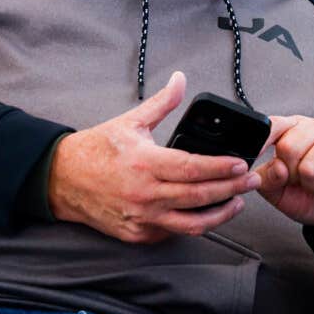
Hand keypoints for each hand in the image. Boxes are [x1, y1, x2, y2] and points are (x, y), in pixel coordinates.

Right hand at [48, 72, 261, 243]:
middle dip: (232, 190)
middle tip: (253, 181)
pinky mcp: (137, 234)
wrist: (60, 180)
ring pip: (191, 223)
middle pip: (199, 196)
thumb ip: (161, 104)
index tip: (242, 164)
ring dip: (220, 214)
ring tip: (237, 202)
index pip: (193, 168)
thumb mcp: (129, 122)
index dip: (221, 168)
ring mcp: (141, 218)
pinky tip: (207, 214)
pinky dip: (193, 224)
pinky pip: (173, 232)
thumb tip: (180, 79)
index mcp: (144, 163)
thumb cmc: (96, 150)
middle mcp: (144, 194)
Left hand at [253, 115, 313, 242]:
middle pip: (290, 148)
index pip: (275, 124)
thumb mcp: (281, 193)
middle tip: (306, 182)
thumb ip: (268, 179)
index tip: (252, 158)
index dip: (262, 141)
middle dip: (293, 175)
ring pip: (312, 166)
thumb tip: (275, 167)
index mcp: (297, 130)